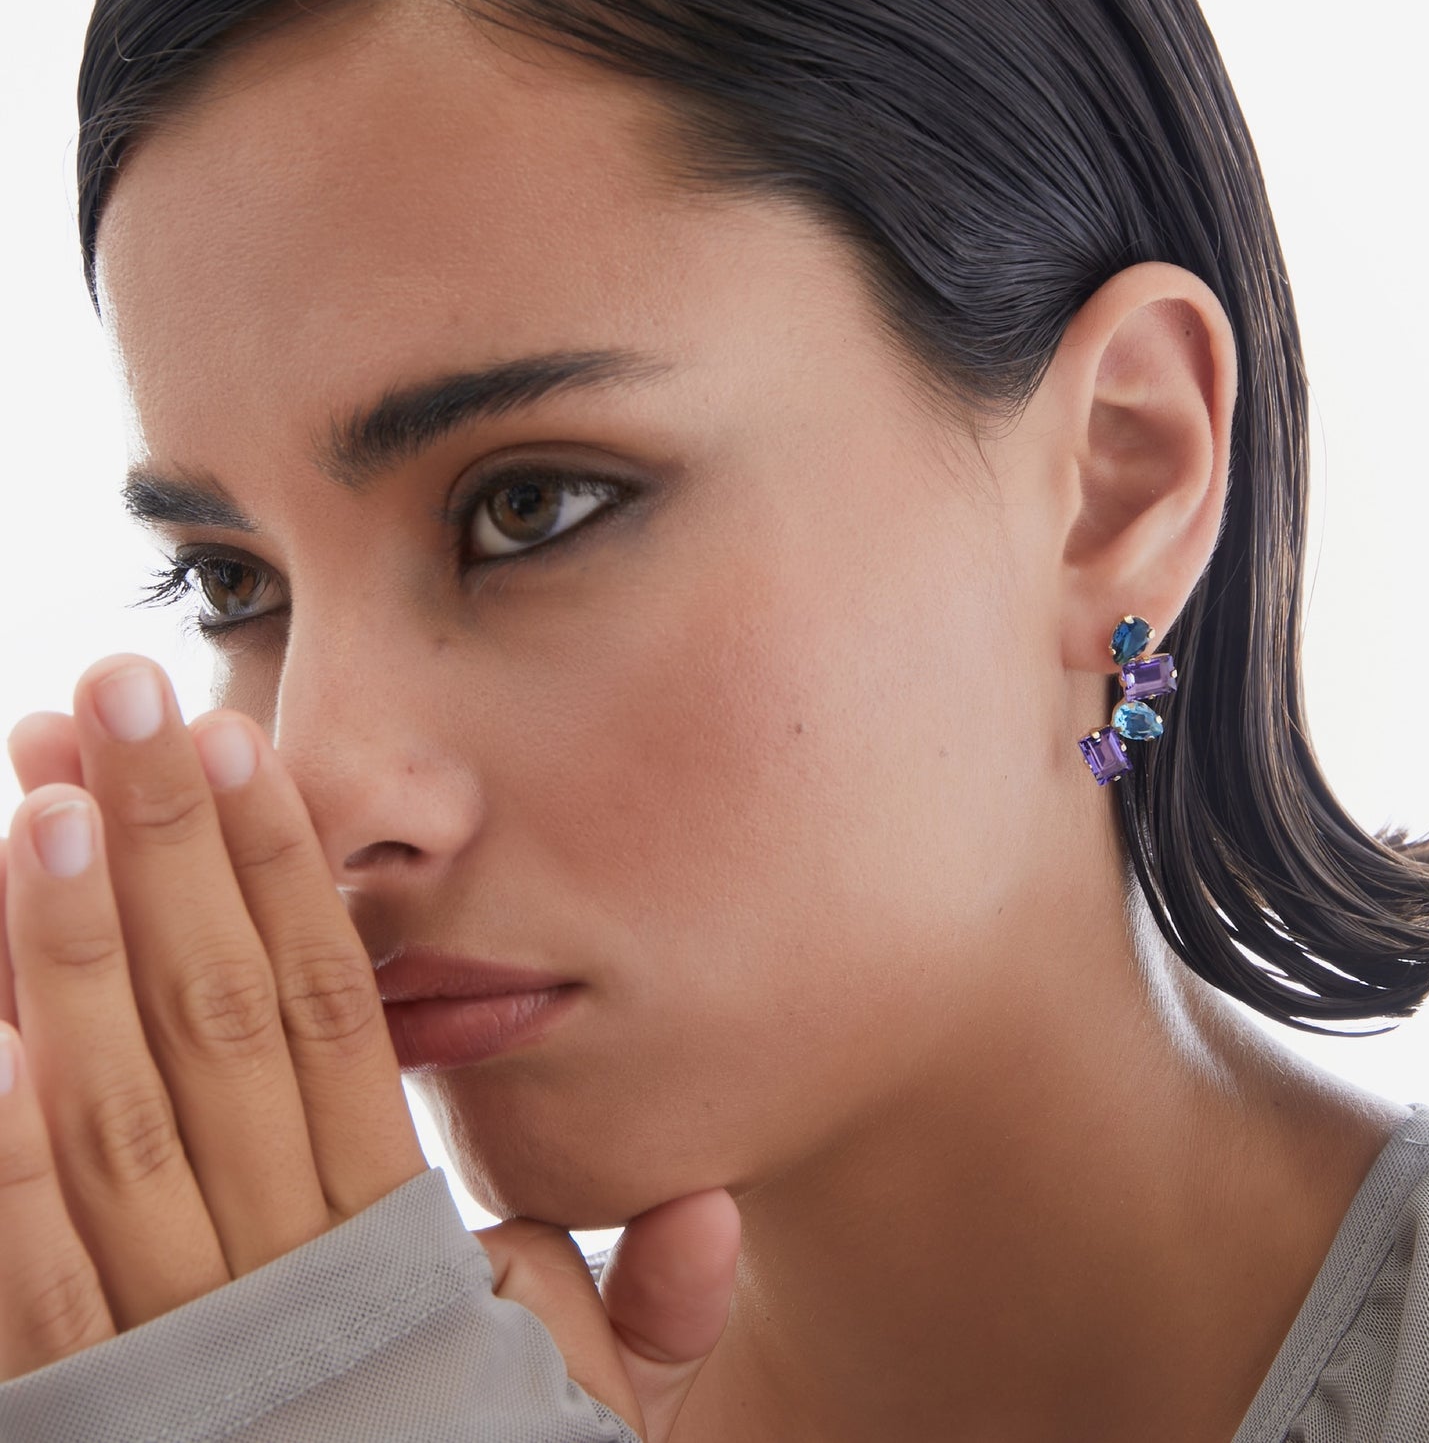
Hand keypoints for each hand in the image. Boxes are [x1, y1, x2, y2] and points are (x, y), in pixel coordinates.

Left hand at [1, 656, 738, 1439]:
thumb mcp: (586, 1403)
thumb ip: (651, 1307)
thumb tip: (716, 1204)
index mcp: (399, 1235)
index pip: (333, 1010)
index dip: (281, 872)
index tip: (239, 747)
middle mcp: (283, 1261)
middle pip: (218, 1018)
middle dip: (163, 846)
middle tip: (120, 698)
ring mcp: (175, 1334)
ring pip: (114, 1113)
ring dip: (68, 951)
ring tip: (39, 803)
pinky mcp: (89, 1403)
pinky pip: (32, 1273)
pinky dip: (3, 1157)